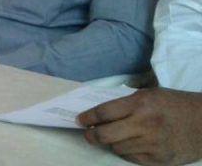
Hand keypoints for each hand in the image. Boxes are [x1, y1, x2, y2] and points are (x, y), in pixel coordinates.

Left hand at [76, 88, 201, 164]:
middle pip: (105, 135)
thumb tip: (101, 113)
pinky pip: (132, 158)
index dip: (88, 117)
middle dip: (91, 135)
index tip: (79, 120)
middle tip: (87, 134)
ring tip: (111, 138)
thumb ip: (127, 103)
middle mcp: (144, 124)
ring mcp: (152, 144)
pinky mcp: (159, 160)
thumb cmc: (175, 104)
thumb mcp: (151, 94)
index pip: (104, 112)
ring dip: (110, 143)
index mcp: (141, 104)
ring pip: (117, 148)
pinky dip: (126, 152)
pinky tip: (128, 145)